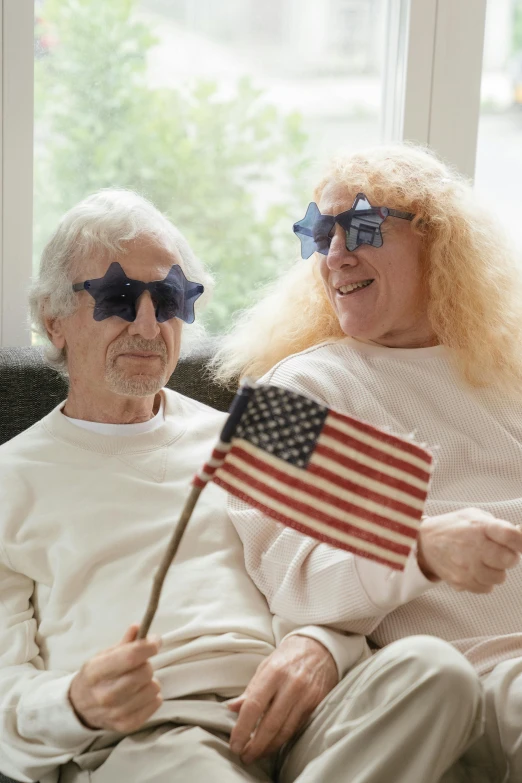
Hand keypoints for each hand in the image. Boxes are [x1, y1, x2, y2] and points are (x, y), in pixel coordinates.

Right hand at [68, 624, 162, 731]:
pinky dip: (152, 696)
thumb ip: (125, 643)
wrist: (80, 708)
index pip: (130, 657)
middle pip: (144, 673)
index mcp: (95, 672)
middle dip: (147, 663)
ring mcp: (115, 713)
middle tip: (141, 663)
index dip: (148, 646)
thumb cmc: (96, 677)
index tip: (156, 641)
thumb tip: (140, 628)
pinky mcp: (126, 725)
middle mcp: (104, 695)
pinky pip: (155, 703)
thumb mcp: (103, 656)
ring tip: (138, 681)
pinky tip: (141, 693)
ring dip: (150, 681)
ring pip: (153, 688)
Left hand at [227, 635, 337, 764]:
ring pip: (285, 730)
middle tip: (244, 756)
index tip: (234, 744)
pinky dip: (283, 739)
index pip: (254, 706)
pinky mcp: (317, 704)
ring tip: (256, 754)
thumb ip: (250, 689)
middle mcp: (291, 685)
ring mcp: (306, 695)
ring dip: (269, 747)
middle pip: (270, 724)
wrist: (319, 647)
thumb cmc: (288, 657)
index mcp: (274, 672)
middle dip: (255, 745)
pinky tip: (273, 744)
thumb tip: (231, 708)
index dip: (242, 728)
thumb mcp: (266, 666)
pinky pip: (297, 727)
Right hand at [417, 508, 521, 592]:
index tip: (519, 544)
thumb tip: (520, 535)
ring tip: (484, 561)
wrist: (425, 543)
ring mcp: (466, 566)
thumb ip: (498, 526)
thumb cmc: (454, 528)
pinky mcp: (461, 581)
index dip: (520, 542)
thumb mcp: (475, 517)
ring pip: (500, 577)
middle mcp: (473, 546)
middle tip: (499, 552)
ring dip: (496, 570)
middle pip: (509, 560)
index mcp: (479, 526)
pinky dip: (484, 581)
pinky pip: (486, 588)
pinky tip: (475, 570)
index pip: (511, 536)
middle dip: (508, 557)